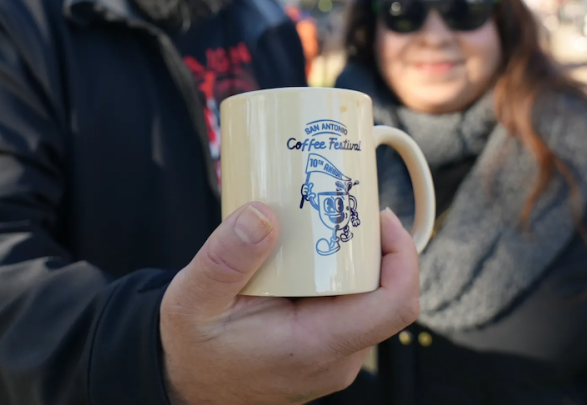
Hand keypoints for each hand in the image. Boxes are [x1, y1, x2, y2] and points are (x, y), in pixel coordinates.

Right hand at [160, 204, 419, 404]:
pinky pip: (349, 306)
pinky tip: (313, 247)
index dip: (402, 256)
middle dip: (373, 243)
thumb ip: (226, 258)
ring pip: (369, 298)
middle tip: (342, 202)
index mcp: (316, 346)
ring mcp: (334, 354)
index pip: (394, 306)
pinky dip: (339, 273)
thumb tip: (263, 215)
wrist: (184, 385)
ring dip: (355, 257)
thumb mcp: (192, 299)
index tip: (379, 216)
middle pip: (385, 293)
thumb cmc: (191, 348)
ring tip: (326, 217)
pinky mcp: (324, 347)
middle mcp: (337, 357)